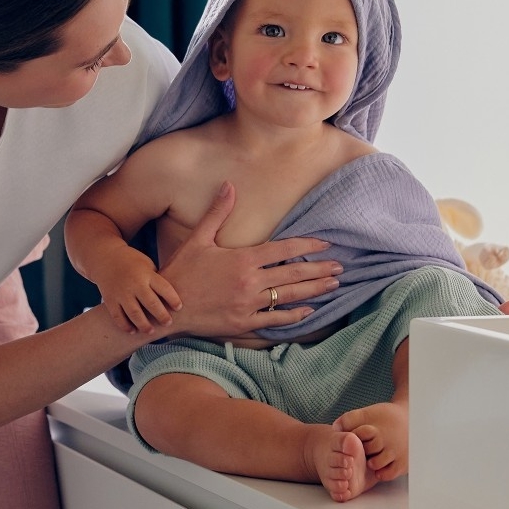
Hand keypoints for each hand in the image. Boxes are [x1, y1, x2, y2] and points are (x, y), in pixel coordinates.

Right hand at [100, 266, 181, 334]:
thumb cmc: (133, 263)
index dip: (173, 300)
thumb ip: (156, 281)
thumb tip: (171, 301)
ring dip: (144, 325)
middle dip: (162, 316)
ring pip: (134, 313)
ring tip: (151, 331)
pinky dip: (125, 326)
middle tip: (168, 323)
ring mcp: (121, 292)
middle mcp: (135, 283)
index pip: (164, 288)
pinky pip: (118, 317)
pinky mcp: (110, 300)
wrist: (106, 258)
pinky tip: (133, 331)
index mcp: (147, 273)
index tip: (179, 308)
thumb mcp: (147, 265)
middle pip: (151, 304)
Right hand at [161, 182, 340, 337]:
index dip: (307, 247)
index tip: (326, 244)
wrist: (167, 308)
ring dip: (314, 290)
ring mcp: (249, 304)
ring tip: (333, 285)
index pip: (284, 250)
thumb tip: (229, 185)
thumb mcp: (198, 239)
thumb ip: (217, 212)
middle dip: (319, 270)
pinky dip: (295, 316)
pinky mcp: (244, 323)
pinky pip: (276, 320)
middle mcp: (250, 282)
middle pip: (293, 275)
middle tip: (340, 267)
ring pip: (290, 297)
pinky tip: (310, 311)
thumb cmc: (182, 271)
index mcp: (243, 259)